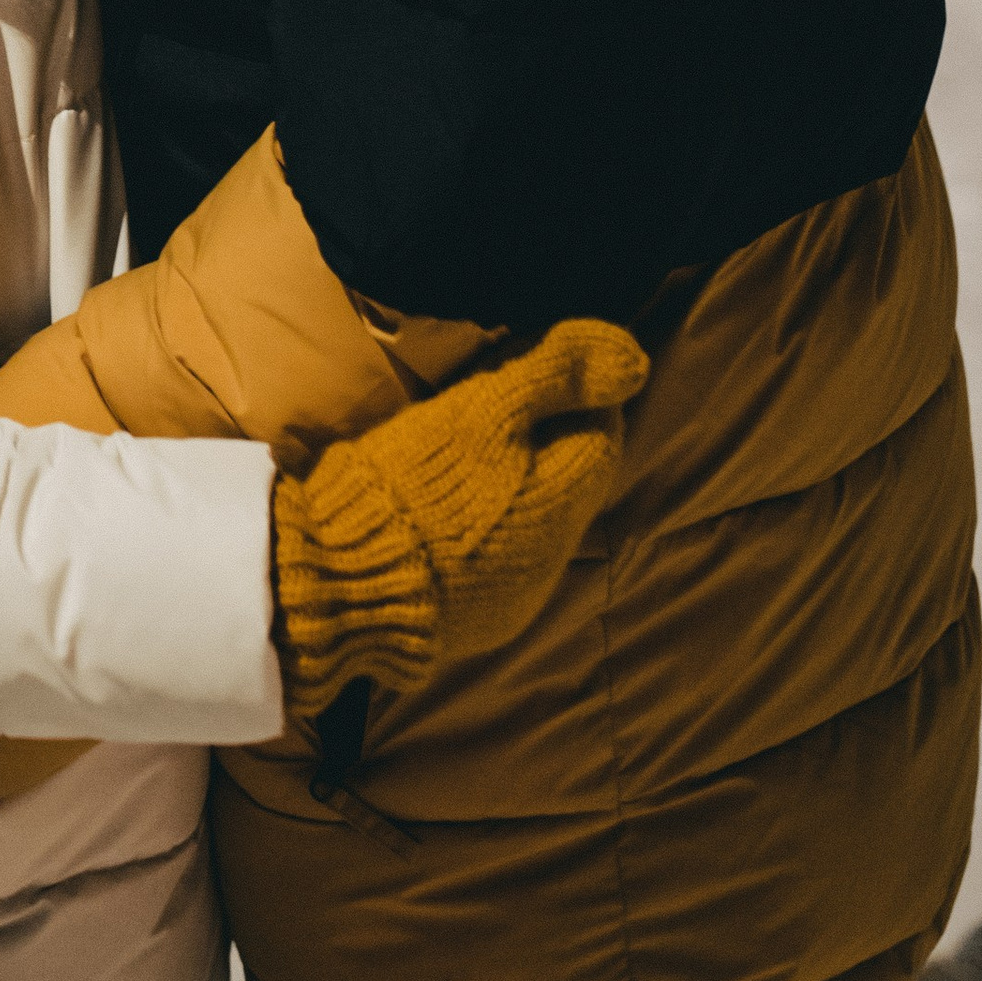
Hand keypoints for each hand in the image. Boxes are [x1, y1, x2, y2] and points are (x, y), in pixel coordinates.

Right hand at [275, 314, 650, 707]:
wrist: (345, 578)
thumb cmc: (415, 482)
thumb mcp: (483, 410)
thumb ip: (557, 375)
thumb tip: (636, 359)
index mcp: (561, 501)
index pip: (603, 434)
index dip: (575, 395)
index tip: (533, 369)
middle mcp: (553, 557)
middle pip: (571, 482)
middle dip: (548, 442)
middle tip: (495, 406)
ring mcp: (517, 596)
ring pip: (537, 524)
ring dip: (519, 490)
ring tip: (466, 461)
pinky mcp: (477, 621)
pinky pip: (502, 563)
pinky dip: (490, 532)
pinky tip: (448, 517)